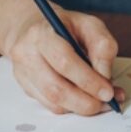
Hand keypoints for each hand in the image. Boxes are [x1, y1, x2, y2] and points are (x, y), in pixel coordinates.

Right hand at [3, 8, 124, 115]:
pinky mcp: (25, 87)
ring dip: (80, 107)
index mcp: (42, 33)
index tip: (108, 91)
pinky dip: (71, 107)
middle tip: (106, 102)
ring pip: (53, 102)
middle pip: (56, 89)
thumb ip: (102, 45)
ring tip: (99, 102)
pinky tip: (83, 99)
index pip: (64, 62)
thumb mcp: (89, 24)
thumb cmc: (64, 26)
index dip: (88, 80)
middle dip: (86, 101)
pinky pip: (50, 105)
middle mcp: (27, 54)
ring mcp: (23, 73)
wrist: (32, 27)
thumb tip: (105, 76)